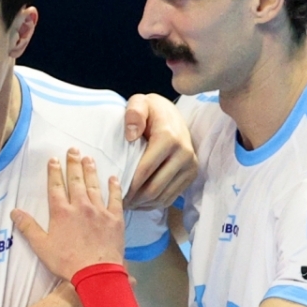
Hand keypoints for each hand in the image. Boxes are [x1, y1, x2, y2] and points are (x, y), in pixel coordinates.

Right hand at [11, 149, 124, 280]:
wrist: (96, 272)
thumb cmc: (67, 261)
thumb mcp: (42, 246)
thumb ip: (28, 227)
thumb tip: (14, 211)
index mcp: (61, 212)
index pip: (56, 186)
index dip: (54, 172)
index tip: (54, 159)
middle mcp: (80, 206)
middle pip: (76, 181)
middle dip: (73, 164)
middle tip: (73, 150)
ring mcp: (99, 211)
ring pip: (94, 186)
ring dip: (90, 171)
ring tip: (88, 158)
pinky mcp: (114, 218)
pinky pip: (115, 199)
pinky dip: (114, 187)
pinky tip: (113, 178)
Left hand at [123, 93, 196, 210]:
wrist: (174, 115)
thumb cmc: (151, 111)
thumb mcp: (140, 102)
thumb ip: (133, 113)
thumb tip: (131, 135)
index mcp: (169, 138)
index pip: (145, 170)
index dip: (129, 185)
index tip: (114, 191)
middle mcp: (184, 153)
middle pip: (154, 188)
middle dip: (134, 198)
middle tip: (118, 202)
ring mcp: (190, 165)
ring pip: (163, 196)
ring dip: (143, 204)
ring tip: (127, 203)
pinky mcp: (192, 174)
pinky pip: (171, 197)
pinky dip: (154, 204)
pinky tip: (140, 202)